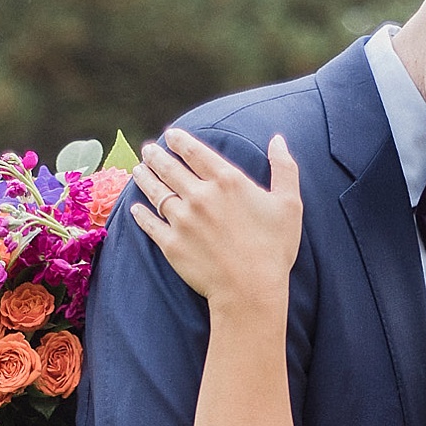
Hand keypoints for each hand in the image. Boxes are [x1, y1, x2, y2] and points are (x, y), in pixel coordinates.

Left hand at [129, 128, 301, 306]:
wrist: (250, 290)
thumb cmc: (274, 248)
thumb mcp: (289, 204)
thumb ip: (284, 167)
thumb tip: (278, 139)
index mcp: (227, 181)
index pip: (195, 151)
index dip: (179, 140)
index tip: (170, 135)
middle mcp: (200, 195)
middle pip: (170, 168)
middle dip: (156, 155)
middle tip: (148, 149)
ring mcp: (182, 220)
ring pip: (156, 192)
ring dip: (144, 178)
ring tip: (138, 170)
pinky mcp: (171, 244)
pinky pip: (149, 224)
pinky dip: (140, 214)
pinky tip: (135, 208)